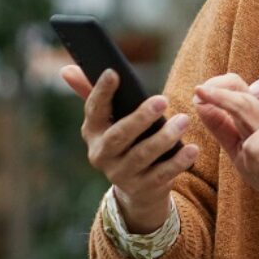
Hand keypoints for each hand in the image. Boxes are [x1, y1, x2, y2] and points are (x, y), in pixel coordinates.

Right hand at [60, 65, 198, 233]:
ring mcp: (120, 174)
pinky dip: (178, 162)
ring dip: (164, 137)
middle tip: (163, 99)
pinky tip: (192, 149)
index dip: (101, 92)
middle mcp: (101, 154)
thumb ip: (95, 94)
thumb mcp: (111, 120)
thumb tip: (66, 69)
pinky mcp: (142, 189)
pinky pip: (161, 175)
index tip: (114, 73)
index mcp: (93, 132)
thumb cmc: (127, 140)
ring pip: (142, 155)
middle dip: (140, 117)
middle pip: (119, 136)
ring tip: (184, 120)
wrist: (138, 187)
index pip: (93, 110)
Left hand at [193, 74, 258, 227]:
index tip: (198, 90)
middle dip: (222, 99)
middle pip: (244, 104)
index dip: (219, 89)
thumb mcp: (241, 153)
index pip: (240, 91)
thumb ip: (224, 130)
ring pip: (255, 147)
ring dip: (256, 168)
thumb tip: (200, 106)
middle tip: (200, 92)